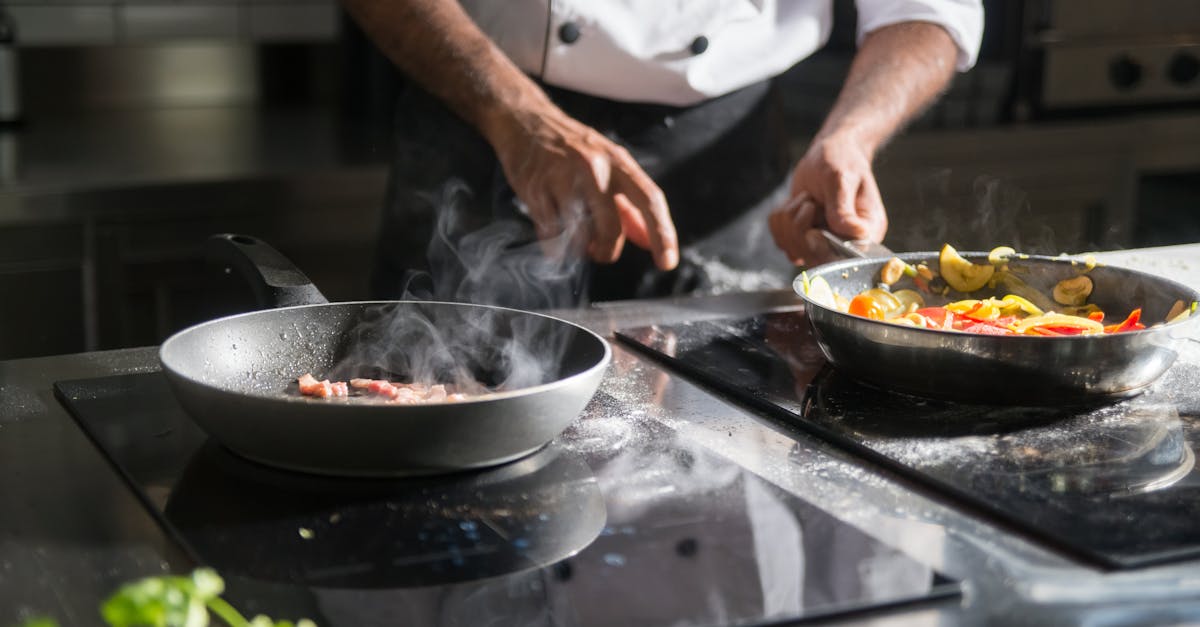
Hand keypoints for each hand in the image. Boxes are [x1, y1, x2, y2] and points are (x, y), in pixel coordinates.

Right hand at [491, 107, 678, 270]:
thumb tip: (650, 242)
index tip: (667, 262)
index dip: (662, 233)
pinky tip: (555, 228)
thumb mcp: (610, 168)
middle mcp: (593, 167)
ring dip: (580, 248)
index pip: (649, 199)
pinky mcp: (535, 190)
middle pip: (611, 226)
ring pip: (579, 235)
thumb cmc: (574, 150)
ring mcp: (562, 178)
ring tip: (575, 237)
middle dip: (608, 250)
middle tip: (601, 253)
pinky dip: (555, 243)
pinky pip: (551, 235)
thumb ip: (631, 208)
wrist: (525, 122)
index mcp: (618, 161)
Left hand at [769, 134, 887, 265]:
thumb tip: (856, 234)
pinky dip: (780, 221)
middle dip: (801, 228)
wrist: (829, 153)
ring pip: (793, 249)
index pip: (845, 259)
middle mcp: (847, 243)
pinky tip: (794, 204)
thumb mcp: (841, 180)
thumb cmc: (842, 161)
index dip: (822, 247)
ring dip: (790, 220)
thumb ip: (843, 208)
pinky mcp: (803, 238)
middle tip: (808, 202)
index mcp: (867, 232)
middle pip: (814, 258)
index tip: (813, 226)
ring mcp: (823, 243)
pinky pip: (780, 240)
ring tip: (806, 199)